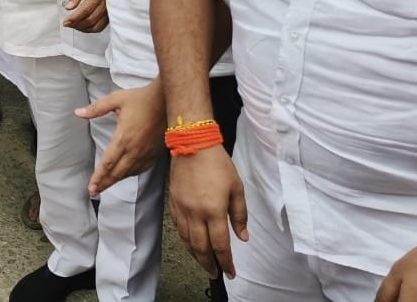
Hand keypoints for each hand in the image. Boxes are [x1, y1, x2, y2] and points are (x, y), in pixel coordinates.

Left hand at [63, 0, 107, 31]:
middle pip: (90, 20)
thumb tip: (68, 7)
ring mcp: (110, 11)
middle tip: (67, 23)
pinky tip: (82, 25)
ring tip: (73, 25)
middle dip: (76, 24)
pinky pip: (100, 27)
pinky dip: (90, 29)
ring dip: (82, 28)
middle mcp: (106, 4)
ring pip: (96, 27)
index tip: (65, 21)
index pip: (85, 10)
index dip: (74, 18)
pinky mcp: (110, 16)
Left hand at [78, 82, 165, 195]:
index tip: (90, 187)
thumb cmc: (141, 99)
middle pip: (117, 172)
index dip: (98, 176)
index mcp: (123, 138)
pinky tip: (126, 174)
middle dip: (104, 183)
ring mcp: (145, 153)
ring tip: (106, 185)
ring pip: (129, 172)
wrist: (167, 101)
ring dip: (117, 180)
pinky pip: (141, 169)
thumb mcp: (116, 99)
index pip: (108, 163)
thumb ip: (96, 108)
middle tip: (94, 192)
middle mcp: (134, 149)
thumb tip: (78, 113)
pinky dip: (131, 174)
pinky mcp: (154, 152)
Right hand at [167, 145, 247, 278]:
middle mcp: (195, 213)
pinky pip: (178, 228)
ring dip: (196, 255)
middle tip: (216, 273)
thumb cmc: (217, 163)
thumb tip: (242, 237)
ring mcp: (182, 208)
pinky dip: (185, 240)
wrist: (192, 143)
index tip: (230, 272)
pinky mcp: (173, 202)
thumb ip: (239, 215)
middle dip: (209, 264)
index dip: (225, 262)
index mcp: (213, 211)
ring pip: (187, 240)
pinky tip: (191, 243)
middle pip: (200, 248)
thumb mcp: (236, 188)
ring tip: (204, 262)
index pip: (220, 245)